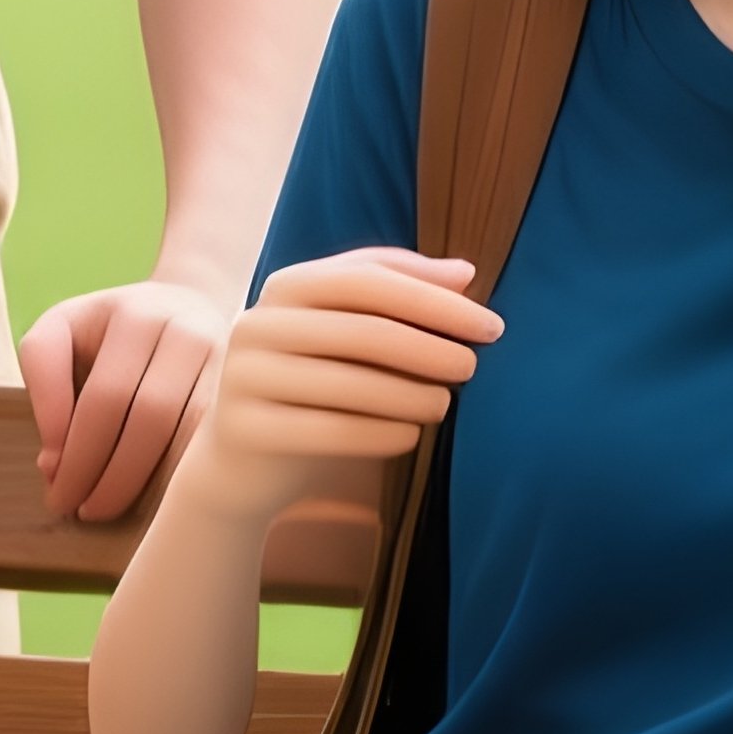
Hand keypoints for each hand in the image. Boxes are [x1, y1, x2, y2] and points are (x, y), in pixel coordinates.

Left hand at [19, 279, 230, 521]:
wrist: (186, 300)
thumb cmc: (111, 329)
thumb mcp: (62, 331)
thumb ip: (46, 385)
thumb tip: (55, 463)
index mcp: (133, 313)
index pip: (103, 396)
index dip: (76, 453)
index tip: (55, 488)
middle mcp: (184, 326)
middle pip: (149, 415)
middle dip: (109, 476)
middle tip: (83, 511)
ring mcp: (222, 349)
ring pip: (189, 427)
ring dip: (147, 480)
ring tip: (111, 507)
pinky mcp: (241, 377)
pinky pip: (215, 433)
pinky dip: (182, 469)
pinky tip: (154, 492)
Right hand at [181, 247, 502, 529]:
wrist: (244, 461)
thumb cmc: (316, 382)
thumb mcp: (351, 329)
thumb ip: (401, 292)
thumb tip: (465, 272)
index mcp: (288, 284)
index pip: (371, 278)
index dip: (434, 299)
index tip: (488, 324)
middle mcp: (259, 322)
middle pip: (364, 329)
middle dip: (430, 347)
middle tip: (473, 366)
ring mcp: (245, 376)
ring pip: (349, 383)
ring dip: (411, 394)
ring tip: (446, 403)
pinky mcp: (244, 431)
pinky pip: (328, 432)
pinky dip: (380, 434)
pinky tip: (412, 436)